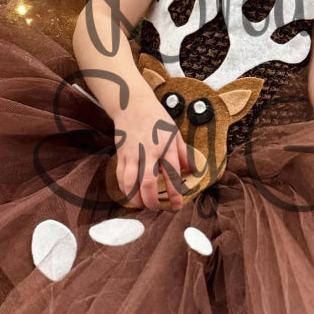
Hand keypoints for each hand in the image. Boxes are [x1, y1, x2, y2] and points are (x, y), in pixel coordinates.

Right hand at [113, 96, 193, 210]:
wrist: (133, 105)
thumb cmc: (157, 119)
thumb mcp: (175, 133)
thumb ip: (183, 154)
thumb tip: (192, 171)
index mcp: (165, 146)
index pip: (171, 173)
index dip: (174, 193)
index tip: (177, 205)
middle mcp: (148, 151)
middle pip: (148, 182)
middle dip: (151, 200)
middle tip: (156, 209)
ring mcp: (132, 153)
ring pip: (130, 182)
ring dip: (135, 198)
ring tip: (143, 206)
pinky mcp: (121, 154)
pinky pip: (120, 176)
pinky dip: (124, 189)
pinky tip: (131, 195)